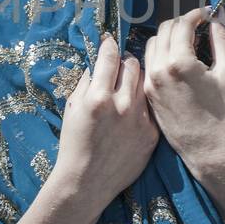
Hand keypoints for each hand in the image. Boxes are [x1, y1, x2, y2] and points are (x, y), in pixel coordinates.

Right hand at [53, 33, 160, 208]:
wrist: (87, 182)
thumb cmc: (74, 143)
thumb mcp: (72, 107)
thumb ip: (86, 82)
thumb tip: (98, 62)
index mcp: (98, 97)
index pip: (110, 57)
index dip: (109, 45)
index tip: (109, 41)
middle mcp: (122, 105)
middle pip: (133, 65)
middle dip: (125, 61)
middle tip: (120, 65)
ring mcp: (140, 120)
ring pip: (146, 83)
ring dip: (137, 80)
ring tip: (128, 85)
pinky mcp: (152, 134)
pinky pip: (151, 107)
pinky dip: (143, 103)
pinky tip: (134, 109)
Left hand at [142, 7, 224, 182]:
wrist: (210, 150)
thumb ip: (221, 42)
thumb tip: (215, 21)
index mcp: (179, 62)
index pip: (182, 25)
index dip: (196, 15)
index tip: (207, 15)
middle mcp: (159, 70)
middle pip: (164, 31)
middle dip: (182, 23)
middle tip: (198, 26)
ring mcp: (150, 84)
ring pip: (152, 46)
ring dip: (168, 38)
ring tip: (186, 42)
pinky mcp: (148, 96)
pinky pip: (148, 65)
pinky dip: (159, 55)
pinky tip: (175, 60)